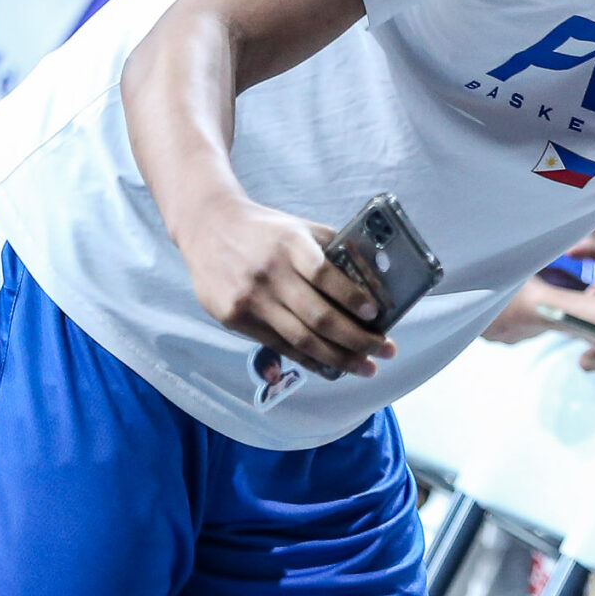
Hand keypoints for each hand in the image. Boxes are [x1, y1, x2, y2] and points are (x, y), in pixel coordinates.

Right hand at [178, 197, 393, 377]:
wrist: (208, 227)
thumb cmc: (265, 230)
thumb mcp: (299, 227)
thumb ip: (332, 248)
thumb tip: (374, 279)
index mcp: (290, 244)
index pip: (325, 274)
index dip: (352, 297)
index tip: (376, 314)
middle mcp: (270, 272)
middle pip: (318, 316)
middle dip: (357, 339)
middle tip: (386, 351)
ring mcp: (250, 298)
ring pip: (301, 339)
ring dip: (339, 358)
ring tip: (366, 368)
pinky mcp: (235, 318)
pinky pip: (279, 346)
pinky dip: (309, 360)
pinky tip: (331, 368)